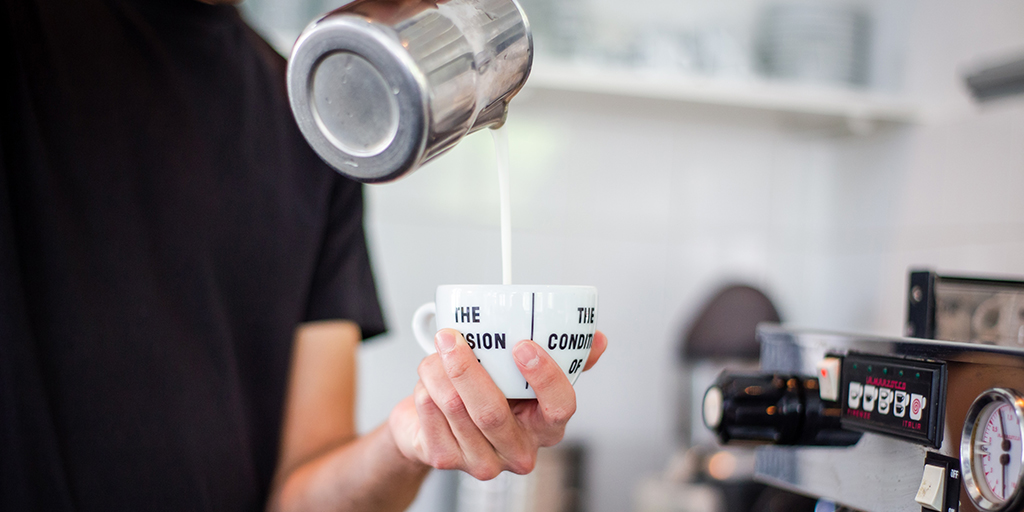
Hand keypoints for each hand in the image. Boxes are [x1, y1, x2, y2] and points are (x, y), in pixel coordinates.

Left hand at [388, 328, 607, 478]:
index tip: (524, 345)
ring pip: (455, 408)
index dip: (544, 376)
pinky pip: (431, 413)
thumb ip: (563, 359)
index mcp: (545, 427)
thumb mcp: (526, 378)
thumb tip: (596, 339)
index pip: (560, 407)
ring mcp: (482, 460)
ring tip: (437, 350)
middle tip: (452, 336)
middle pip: (492, 411)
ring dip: (439, 371)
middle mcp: (517, 450)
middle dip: (468, 368)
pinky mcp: (446, 459)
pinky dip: (425, 387)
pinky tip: (429, 380)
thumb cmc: (490, 396)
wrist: (440, 425)